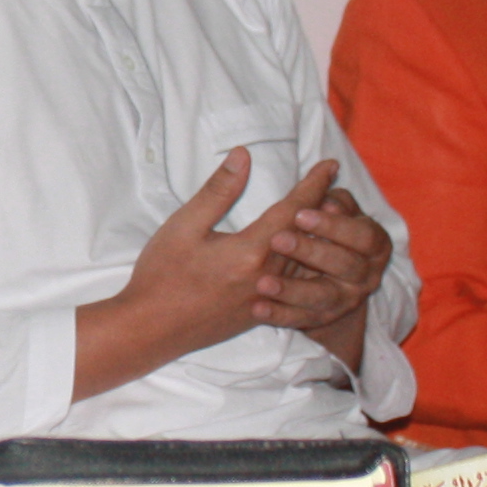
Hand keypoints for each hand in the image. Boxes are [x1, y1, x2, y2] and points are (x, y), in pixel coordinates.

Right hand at [73, 149, 344, 401]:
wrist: (150, 330)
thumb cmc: (162, 275)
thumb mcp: (184, 226)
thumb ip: (218, 191)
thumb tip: (243, 156)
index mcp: (251, 251)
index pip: (294, 210)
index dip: (314, 185)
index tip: (330, 165)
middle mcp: (268, 276)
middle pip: (309, 237)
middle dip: (325, 210)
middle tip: (337, 187)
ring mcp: (267, 298)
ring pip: (307, 263)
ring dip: (320, 238)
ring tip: (331, 217)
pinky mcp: (260, 313)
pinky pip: (296, 284)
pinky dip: (307, 264)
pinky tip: (309, 258)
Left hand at [256, 181, 390, 347]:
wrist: (331, 278)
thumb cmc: (329, 229)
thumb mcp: (336, 210)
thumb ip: (335, 198)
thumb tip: (328, 174)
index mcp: (373, 244)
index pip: (363, 236)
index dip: (335, 225)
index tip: (300, 214)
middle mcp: (365, 275)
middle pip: (345, 265)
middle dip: (312, 251)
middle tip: (278, 240)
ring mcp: (344, 300)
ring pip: (323, 297)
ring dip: (293, 289)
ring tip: (263, 283)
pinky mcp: (321, 318)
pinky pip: (301, 320)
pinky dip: (279, 315)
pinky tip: (257, 308)